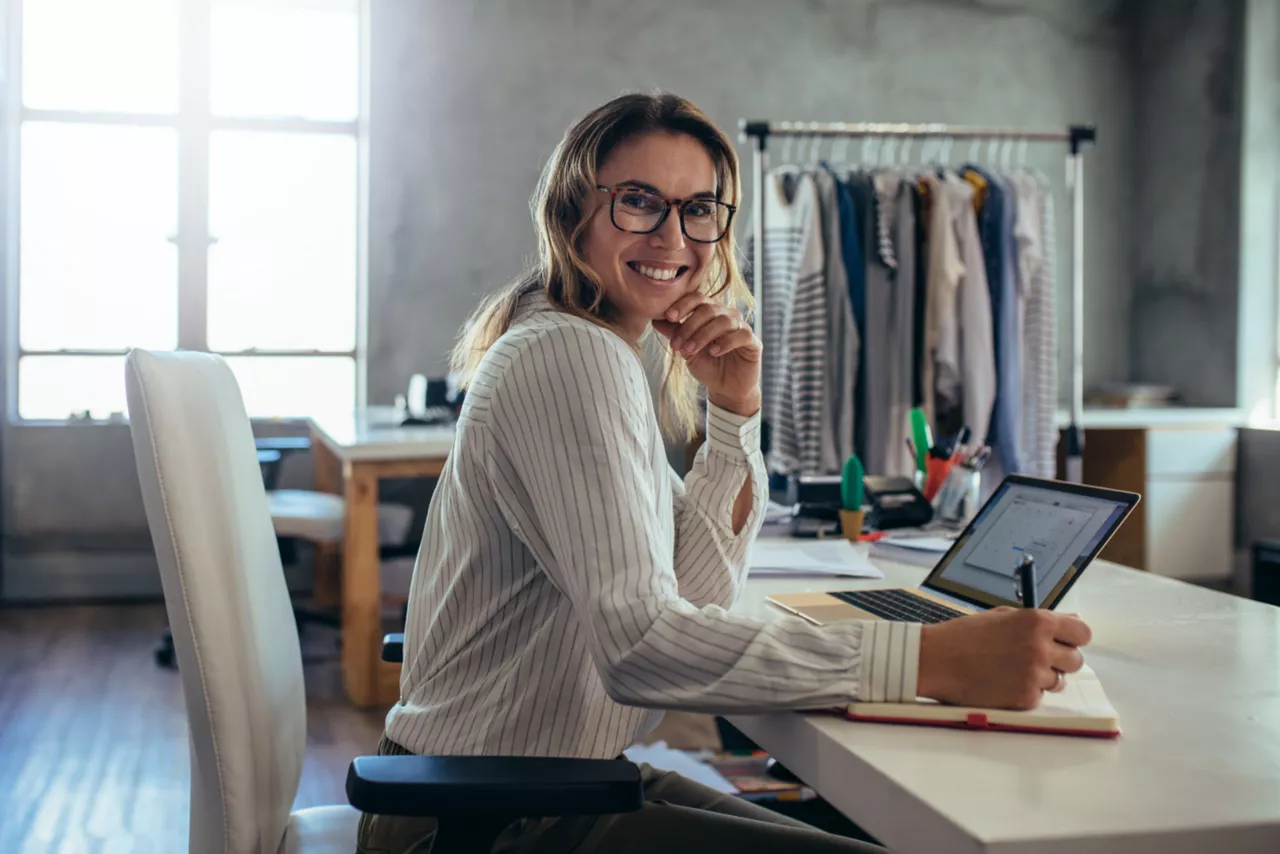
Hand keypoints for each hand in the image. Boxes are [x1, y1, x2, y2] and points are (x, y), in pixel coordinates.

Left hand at [652, 293, 760, 415]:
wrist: (725, 389)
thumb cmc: (707, 365)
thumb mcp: (686, 349)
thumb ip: (674, 334)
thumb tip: (655, 319)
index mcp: (710, 313)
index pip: (697, 298)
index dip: (683, 304)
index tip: (668, 316)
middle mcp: (727, 315)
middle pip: (708, 308)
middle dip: (689, 326)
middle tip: (676, 345)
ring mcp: (741, 327)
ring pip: (724, 320)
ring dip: (703, 335)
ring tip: (690, 351)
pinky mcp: (753, 342)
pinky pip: (741, 335)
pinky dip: (725, 342)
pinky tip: (713, 352)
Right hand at [916, 608, 1090, 709]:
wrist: (936, 660)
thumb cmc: (965, 635)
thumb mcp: (1004, 616)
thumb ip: (1039, 620)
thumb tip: (1073, 621)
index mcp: (1037, 622)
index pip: (1083, 633)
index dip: (1073, 638)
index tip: (1063, 642)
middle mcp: (1040, 647)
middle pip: (1076, 660)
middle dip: (1060, 660)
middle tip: (1035, 659)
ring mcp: (1034, 675)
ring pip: (1058, 681)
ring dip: (1041, 678)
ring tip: (1011, 670)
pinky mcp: (1025, 699)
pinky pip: (1038, 697)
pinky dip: (1024, 692)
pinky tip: (1002, 683)